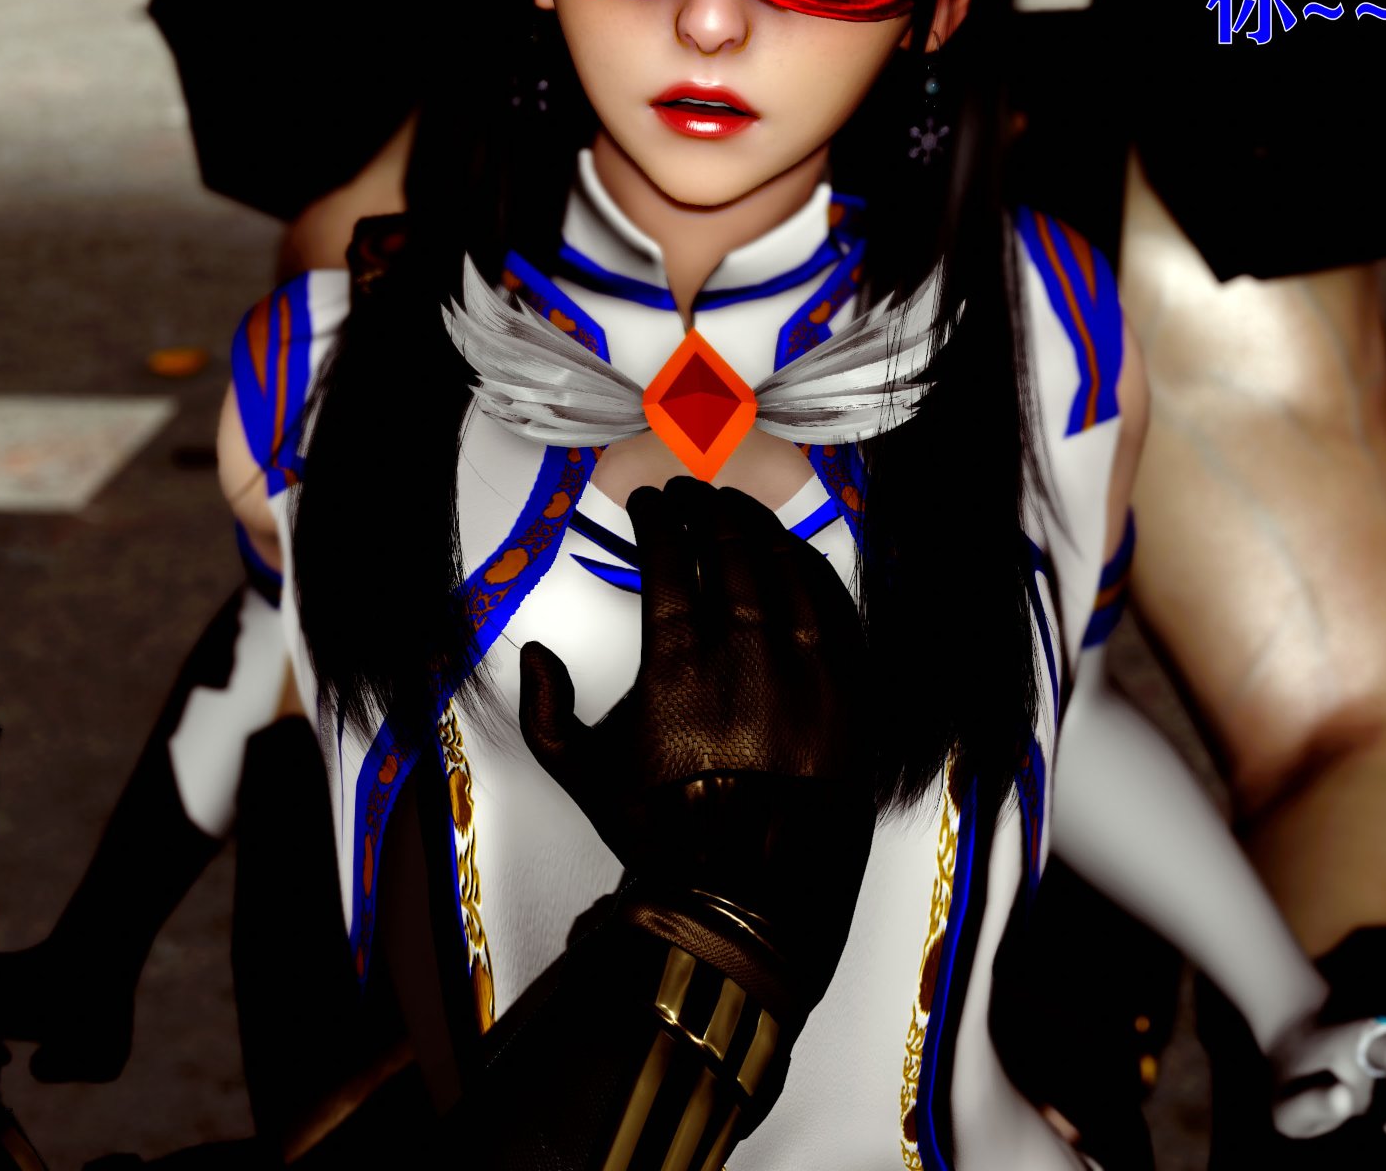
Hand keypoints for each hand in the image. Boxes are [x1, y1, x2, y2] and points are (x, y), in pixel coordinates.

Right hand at [520, 476, 877, 1010]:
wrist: (744, 890)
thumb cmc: (664, 832)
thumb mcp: (581, 774)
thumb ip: (547, 709)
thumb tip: (538, 654)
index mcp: (677, 667)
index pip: (669, 561)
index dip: (656, 520)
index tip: (648, 504)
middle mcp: (744, 658)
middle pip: (730, 551)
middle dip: (707, 510)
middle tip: (692, 495)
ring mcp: (803, 673)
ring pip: (785, 571)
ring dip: (759, 531)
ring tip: (739, 512)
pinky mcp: (847, 693)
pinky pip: (835, 610)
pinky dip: (813, 572)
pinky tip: (795, 556)